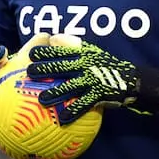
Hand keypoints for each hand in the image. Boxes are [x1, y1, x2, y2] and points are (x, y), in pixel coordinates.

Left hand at [27, 36, 158, 123]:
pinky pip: (84, 103)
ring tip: (41, 100)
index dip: (46, 52)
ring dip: (56, 92)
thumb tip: (52, 38)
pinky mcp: (99, 94)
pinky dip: (73, 111)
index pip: (61, 51)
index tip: (31, 53)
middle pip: (62, 67)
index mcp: (82, 55)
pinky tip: (62, 120)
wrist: (130, 79)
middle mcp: (85, 66)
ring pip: (71, 86)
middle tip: (29, 73)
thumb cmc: (106, 66)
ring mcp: (92, 80)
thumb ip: (73, 46)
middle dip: (45, 69)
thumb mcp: (91, 52)